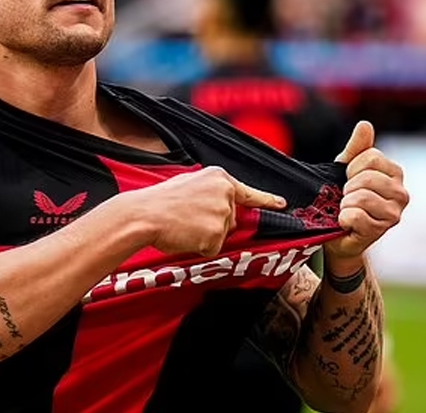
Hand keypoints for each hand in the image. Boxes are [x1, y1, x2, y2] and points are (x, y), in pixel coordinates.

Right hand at [126, 167, 286, 256]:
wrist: (143, 215)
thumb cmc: (158, 202)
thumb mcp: (188, 184)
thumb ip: (210, 192)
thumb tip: (221, 207)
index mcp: (218, 177)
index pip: (248, 191)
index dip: (266, 199)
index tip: (281, 204)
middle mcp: (225, 193)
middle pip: (231, 218)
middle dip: (213, 224)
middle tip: (186, 219)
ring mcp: (223, 214)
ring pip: (222, 234)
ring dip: (205, 236)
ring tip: (182, 225)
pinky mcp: (217, 234)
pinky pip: (213, 248)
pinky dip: (200, 247)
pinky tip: (185, 236)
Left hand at [325, 121, 409, 261]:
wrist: (338, 232)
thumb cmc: (346, 197)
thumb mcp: (347, 169)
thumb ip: (357, 148)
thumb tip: (365, 124)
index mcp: (395, 173)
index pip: (371, 157)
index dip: (352, 168)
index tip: (349, 179)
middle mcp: (401, 193)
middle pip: (367, 178)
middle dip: (348, 187)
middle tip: (347, 197)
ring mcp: (393, 214)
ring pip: (361, 197)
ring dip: (345, 203)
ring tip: (347, 209)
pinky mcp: (380, 231)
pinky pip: (354, 215)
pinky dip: (343, 218)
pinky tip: (347, 222)